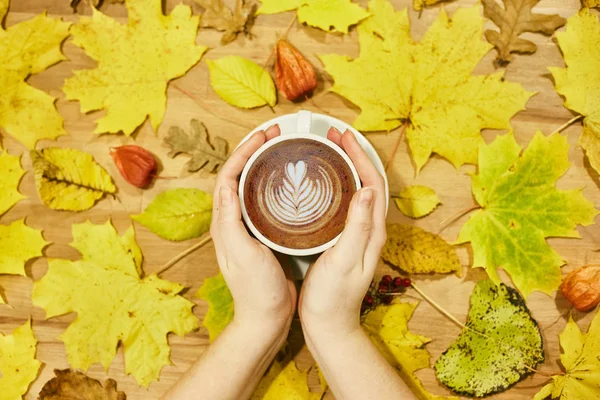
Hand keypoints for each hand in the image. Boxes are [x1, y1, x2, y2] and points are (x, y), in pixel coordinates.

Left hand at [211, 125, 296, 332]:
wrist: (267, 318)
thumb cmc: (256, 290)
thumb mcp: (243, 255)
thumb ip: (230, 222)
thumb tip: (225, 186)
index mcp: (225, 223)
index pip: (229, 177)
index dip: (243, 153)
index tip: (263, 136)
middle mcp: (233, 222)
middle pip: (240, 176)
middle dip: (254, 152)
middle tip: (275, 135)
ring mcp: (249, 228)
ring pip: (253, 187)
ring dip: (265, 165)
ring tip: (284, 149)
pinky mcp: (264, 235)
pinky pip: (267, 202)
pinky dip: (276, 185)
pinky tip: (293, 183)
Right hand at [299, 127, 386, 338]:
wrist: (329, 326)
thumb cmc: (333, 298)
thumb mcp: (344, 261)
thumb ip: (357, 227)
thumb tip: (369, 189)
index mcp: (371, 231)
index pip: (373, 181)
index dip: (359, 155)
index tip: (341, 136)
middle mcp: (368, 229)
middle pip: (367, 181)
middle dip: (353, 154)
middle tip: (332, 136)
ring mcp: (356, 235)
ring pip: (356, 190)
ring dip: (345, 167)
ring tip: (326, 150)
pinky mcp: (343, 240)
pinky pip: (343, 203)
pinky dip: (335, 185)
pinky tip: (318, 184)